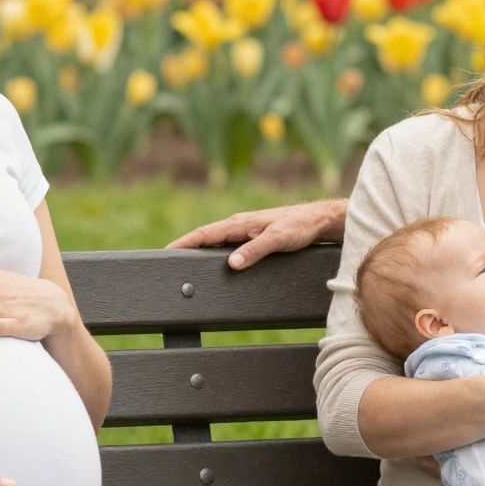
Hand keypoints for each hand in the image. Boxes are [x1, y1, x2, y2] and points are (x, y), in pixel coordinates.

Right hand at [166, 198, 345, 269]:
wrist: (317, 221)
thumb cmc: (299, 226)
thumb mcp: (278, 240)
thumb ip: (254, 251)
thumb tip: (232, 264)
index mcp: (239, 223)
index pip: (204, 234)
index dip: (184, 243)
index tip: (167, 252)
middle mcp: (238, 225)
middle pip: (205, 238)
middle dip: (185, 247)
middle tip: (168, 262)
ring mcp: (244, 231)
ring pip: (215, 242)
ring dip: (200, 250)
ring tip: (184, 263)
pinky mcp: (251, 237)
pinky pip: (226, 245)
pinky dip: (215, 252)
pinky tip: (213, 262)